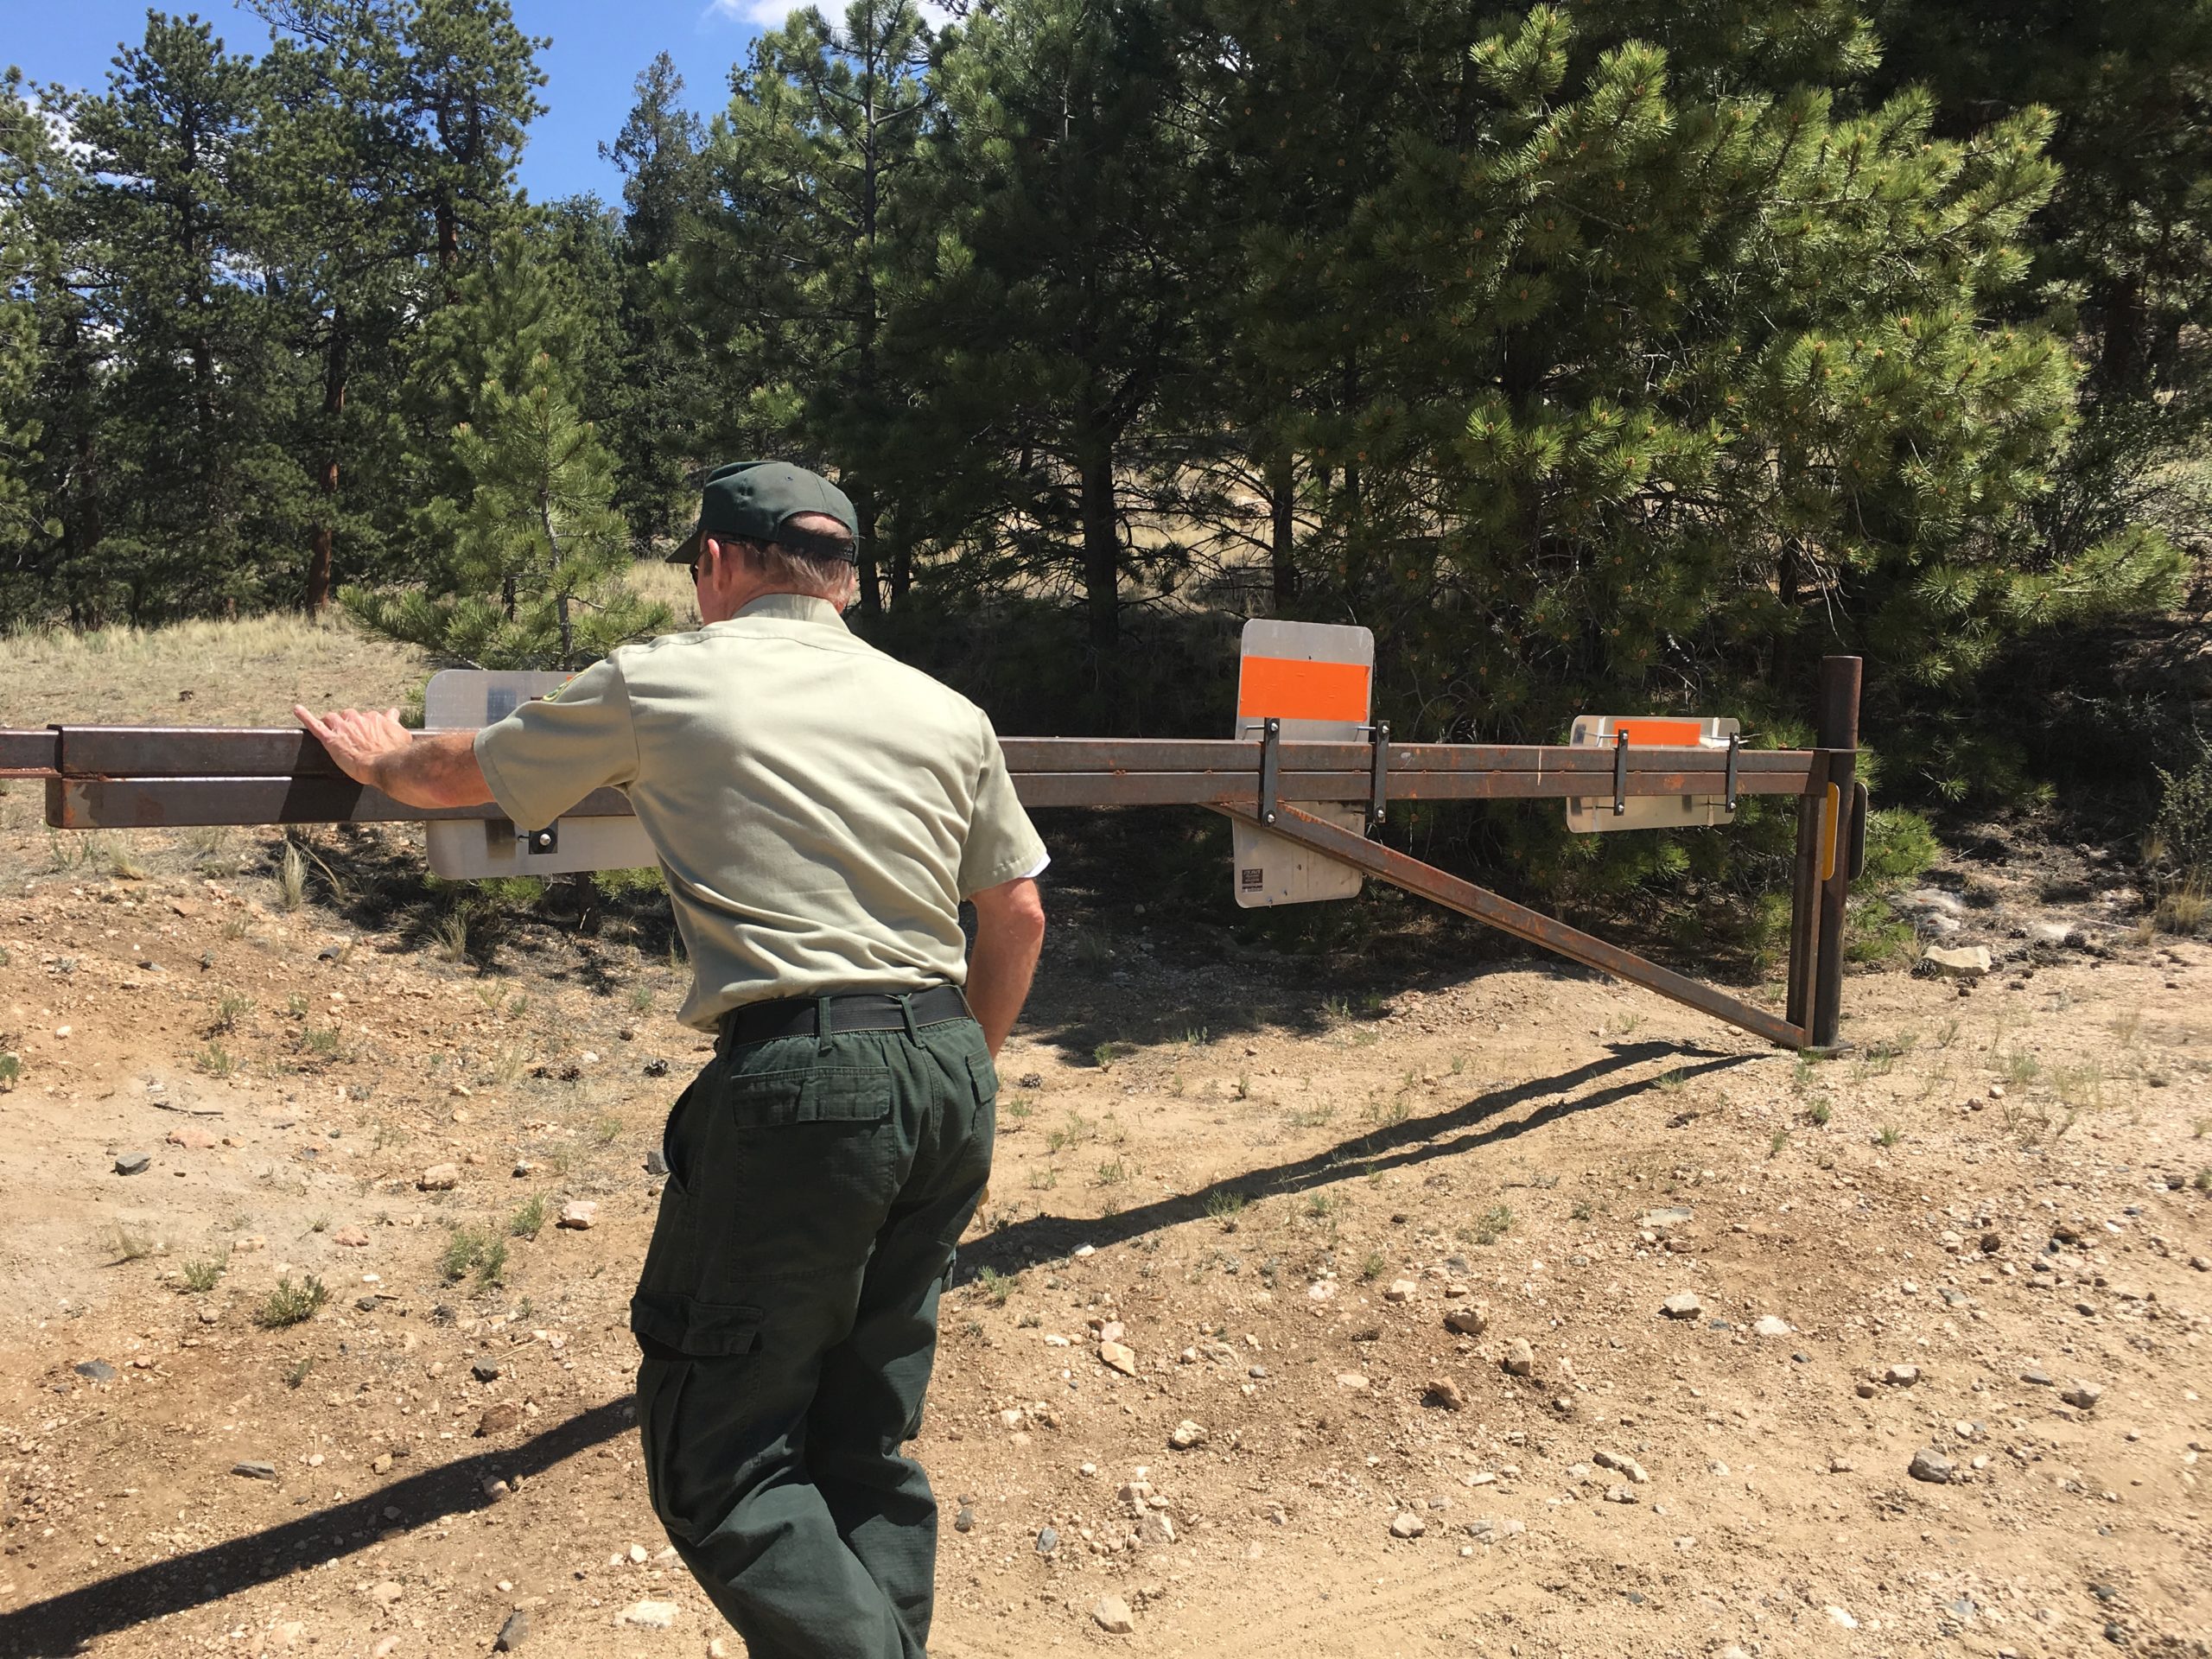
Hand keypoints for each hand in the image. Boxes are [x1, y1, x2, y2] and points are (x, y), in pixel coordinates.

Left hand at [295, 704, 412, 790]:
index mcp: (375, 718)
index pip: (367, 716)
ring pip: (333, 718)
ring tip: (334, 735)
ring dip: (333, 724)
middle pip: (348, 716)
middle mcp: (359, 718)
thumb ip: (394, 723)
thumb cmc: (396, 754)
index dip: (366, 725)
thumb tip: (394, 713)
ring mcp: (343, 728)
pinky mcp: (331, 739)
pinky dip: (305, 716)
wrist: (386, 765)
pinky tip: (297, 710)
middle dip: (348, 724)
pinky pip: (315, 725)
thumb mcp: (402, 735)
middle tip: (352, 740)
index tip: (367, 732)